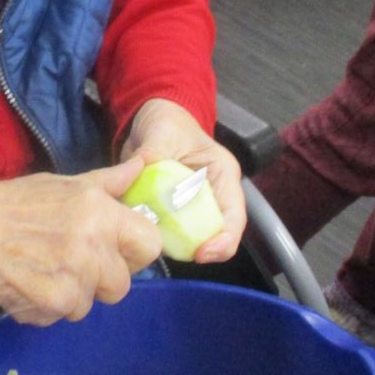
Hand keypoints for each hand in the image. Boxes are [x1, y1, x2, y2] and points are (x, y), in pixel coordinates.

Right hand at [0, 157, 162, 324]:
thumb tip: (141, 167)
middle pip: (123, 282)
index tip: (117, 250)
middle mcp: (94, 244)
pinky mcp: (54, 304)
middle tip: (71, 264)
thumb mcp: (61, 184)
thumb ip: (107, 183)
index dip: (135, 250)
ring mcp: (75, 277)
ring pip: (92, 303)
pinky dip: (45, 307)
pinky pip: (64, 315)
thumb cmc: (8, 204)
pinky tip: (25, 284)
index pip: (150, 244)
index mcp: (99, 210)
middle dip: (101, 279)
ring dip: (71, 295)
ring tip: (41, 272)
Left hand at [119, 98, 245, 262]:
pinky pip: (166, 230)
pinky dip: (155, 235)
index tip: (202, 254)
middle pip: (214, 233)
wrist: (151, 120)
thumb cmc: (168, 122)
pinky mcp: (170, 210)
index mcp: (222, 176)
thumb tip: (143, 164)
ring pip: (189, 237)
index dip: (223, 240)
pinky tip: (140, 234)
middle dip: (198, 249)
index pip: (234, 216)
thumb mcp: (163, 131)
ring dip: (173, 244)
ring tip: (153, 244)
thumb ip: (155, 149)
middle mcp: (211, 195)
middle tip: (172, 254)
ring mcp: (190, 205)